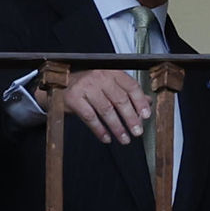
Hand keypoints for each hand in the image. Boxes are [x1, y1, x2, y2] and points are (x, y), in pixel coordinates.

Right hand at [35, 69, 150, 144]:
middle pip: (120, 100)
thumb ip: (128, 92)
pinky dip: (100, 130)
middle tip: (137, 132)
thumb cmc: (89, 85)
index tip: (146, 116)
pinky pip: (90, 117)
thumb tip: (149, 102)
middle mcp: (99, 76)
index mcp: (111, 71)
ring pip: (106, 110)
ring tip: (124, 139)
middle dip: (131, 118)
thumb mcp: (109, 84)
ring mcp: (85, 86)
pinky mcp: (73, 98)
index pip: (131, 86)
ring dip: (117, 127)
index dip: (140, 102)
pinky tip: (106, 138)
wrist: (60, 84)